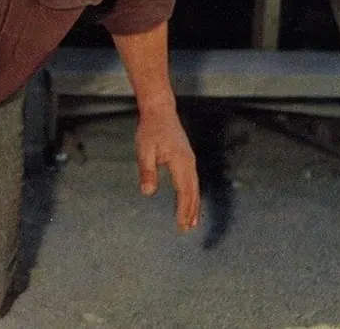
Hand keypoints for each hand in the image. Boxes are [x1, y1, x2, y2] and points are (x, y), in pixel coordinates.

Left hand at [135, 106, 199, 231]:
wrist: (160, 111)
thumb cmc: (151, 129)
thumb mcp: (144, 150)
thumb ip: (147, 171)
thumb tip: (147, 192)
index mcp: (180, 162)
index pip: (184, 191)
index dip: (183, 208)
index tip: (180, 224)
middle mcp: (189, 163)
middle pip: (193, 192)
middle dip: (191, 211)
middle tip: (186, 229)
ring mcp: (190, 160)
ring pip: (195, 187)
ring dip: (194, 205)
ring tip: (192, 222)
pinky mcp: (187, 158)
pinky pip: (193, 181)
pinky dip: (193, 194)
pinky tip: (189, 201)